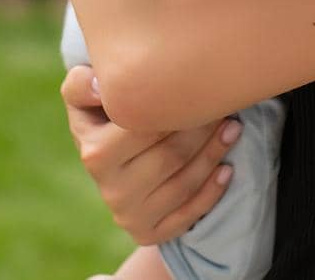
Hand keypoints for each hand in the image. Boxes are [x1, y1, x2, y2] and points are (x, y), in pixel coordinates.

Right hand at [61, 65, 238, 244]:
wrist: (105, 161)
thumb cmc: (101, 116)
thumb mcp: (82, 94)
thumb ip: (82, 82)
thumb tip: (101, 86)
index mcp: (95, 153)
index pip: (146, 127)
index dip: (178, 106)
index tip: (200, 89)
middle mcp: (111, 189)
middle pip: (171, 156)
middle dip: (203, 130)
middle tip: (224, 106)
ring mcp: (129, 214)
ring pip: (184, 184)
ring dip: (214, 155)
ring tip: (232, 128)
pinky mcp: (147, 232)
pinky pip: (187, 216)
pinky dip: (212, 192)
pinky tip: (227, 169)